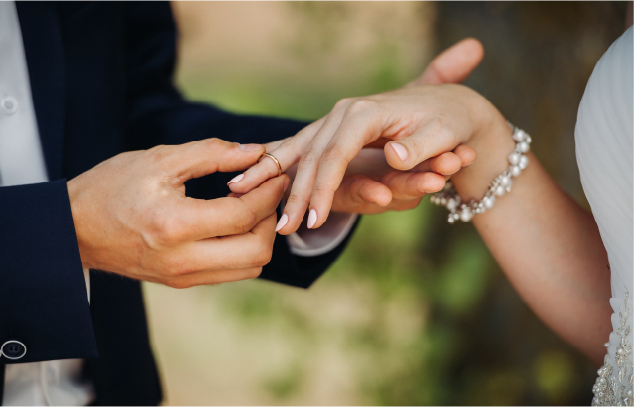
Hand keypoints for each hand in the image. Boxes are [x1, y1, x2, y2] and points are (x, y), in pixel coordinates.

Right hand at [67, 139, 288, 287]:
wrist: (73, 229)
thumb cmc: (111, 187)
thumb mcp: (159, 160)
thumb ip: (212, 153)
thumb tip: (255, 152)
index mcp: (176, 225)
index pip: (244, 215)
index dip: (269, 193)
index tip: (278, 174)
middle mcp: (183, 259)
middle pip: (257, 252)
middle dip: (272, 220)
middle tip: (268, 194)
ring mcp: (183, 276)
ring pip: (249, 268)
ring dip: (261, 238)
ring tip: (254, 208)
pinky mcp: (181, 282)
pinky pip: (230, 272)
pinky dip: (244, 250)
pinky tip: (236, 224)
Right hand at [229, 38, 482, 231]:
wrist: (445, 102)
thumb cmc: (446, 119)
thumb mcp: (441, 132)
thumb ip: (417, 147)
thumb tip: (392, 157)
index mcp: (362, 112)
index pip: (335, 154)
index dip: (322, 188)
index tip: (314, 219)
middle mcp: (341, 114)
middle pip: (312, 158)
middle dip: (298, 195)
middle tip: (286, 229)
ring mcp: (332, 122)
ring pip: (301, 157)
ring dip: (284, 188)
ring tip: (274, 219)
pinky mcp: (329, 131)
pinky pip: (296, 152)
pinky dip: (273, 169)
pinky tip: (245, 183)